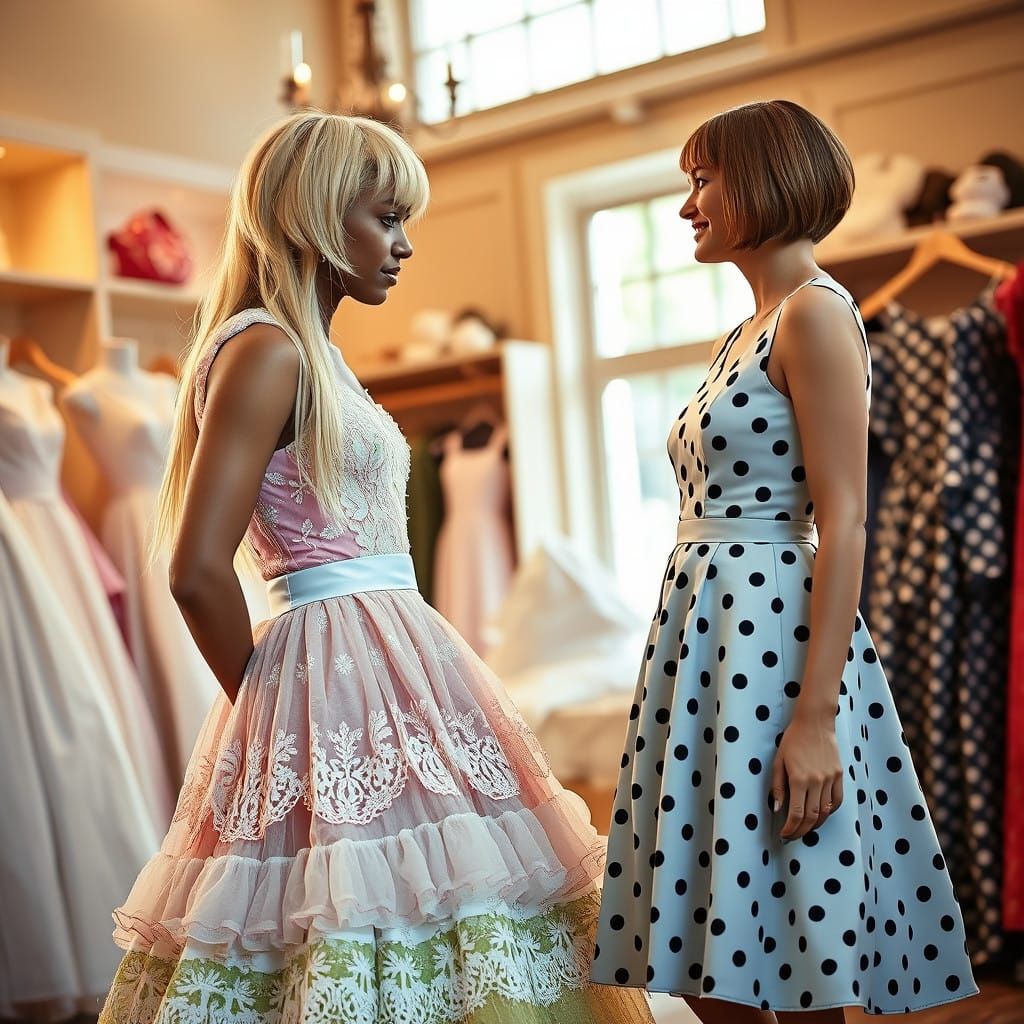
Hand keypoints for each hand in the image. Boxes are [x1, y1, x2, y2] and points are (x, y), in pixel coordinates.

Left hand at [771, 710, 842, 841]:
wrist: (814, 723)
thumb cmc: (792, 741)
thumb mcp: (778, 762)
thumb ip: (777, 787)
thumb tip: (777, 809)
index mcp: (799, 779)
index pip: (797, 814)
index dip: (790, 829)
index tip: (784, 835)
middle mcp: (816, 782)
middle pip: (812, 817)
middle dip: (801, 831)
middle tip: (792, 836)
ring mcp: (830, 779)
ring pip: (825, 812)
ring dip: (815, 825)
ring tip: (804, 829)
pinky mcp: (839, 776)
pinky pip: (837, 801)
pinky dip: (829, 811)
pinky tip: (821, 814)